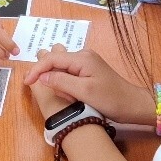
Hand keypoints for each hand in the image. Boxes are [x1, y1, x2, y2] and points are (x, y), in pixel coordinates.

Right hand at [23, 45, 147, 124]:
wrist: (133, 105)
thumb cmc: (111, 99)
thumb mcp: (84, 92)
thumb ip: (61, 82)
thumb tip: (42, 76)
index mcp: (82, 58)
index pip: (52, 58)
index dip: (37, 70)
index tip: (26, 83)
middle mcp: (83, 55)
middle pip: (55, 61)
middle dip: (48, 76)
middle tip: (47, 91)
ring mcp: (87, 62)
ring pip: (61, 68)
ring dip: (58, 82)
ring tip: (64, 95)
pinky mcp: (89, 71)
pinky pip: (69, 73)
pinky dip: (65, 84)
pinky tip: (71, 94)